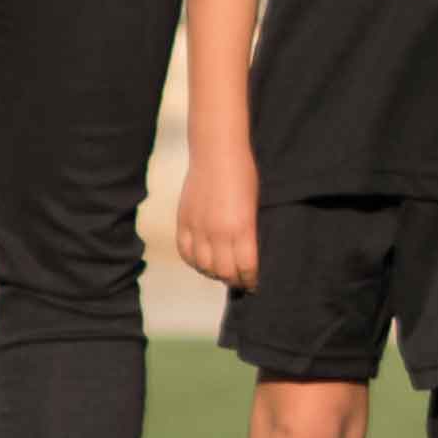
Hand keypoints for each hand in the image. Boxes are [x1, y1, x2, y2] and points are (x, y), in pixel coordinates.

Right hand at [176, 151, 261, 291]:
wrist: (217, 153)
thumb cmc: (245, 176)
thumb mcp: (255, 206)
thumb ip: (249, 232)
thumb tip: (248, 257)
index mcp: (241, 228)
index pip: (245, 268)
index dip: (250, 280)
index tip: (254, 284)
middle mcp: (217, 232)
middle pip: (223, 272)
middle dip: (234, 280)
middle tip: (241, 282)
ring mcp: (197, 227)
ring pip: (203, 266)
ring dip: (213, 274)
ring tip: (223, 274)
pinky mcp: (183, 221)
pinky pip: (185, 252)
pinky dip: (194, 262)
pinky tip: (202, 263)